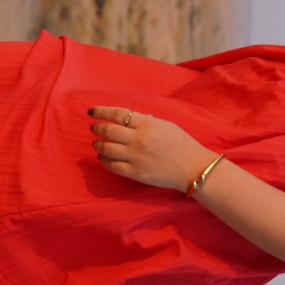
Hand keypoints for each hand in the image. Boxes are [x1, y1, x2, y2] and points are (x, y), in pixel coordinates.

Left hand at [89, 106, 215, 192]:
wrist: (192, 168)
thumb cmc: (181, 144)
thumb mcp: (164, 124)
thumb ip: (144, 121)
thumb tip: (124, 120)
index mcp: (147, 124)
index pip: (117, 114)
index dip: (101, 111)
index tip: (91, 111)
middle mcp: (138, 139)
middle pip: (108, 130)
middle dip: (97, 128)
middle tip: (94, 128)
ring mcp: (136, 157)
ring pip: (106, 148)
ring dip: (98, 144)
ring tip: (97, 143)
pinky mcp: (135, 173)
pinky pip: (112, 166)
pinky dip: (103, 160)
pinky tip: (102, 157)